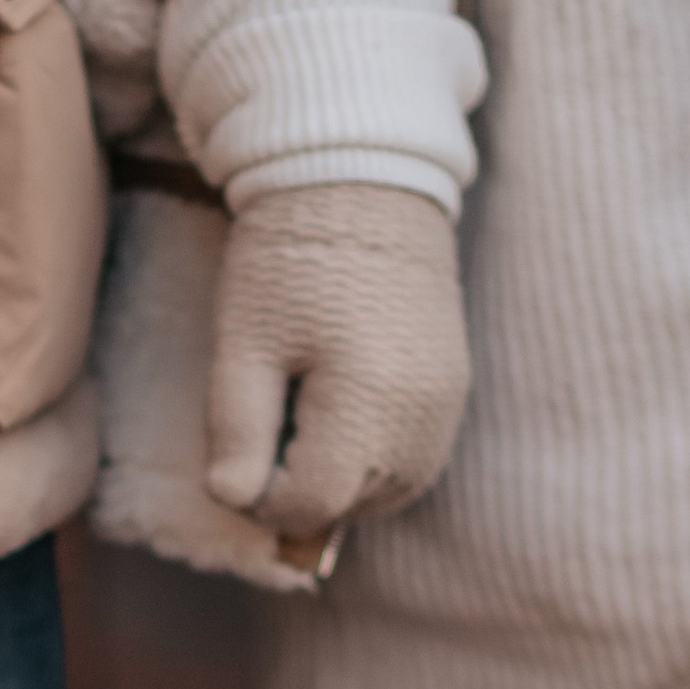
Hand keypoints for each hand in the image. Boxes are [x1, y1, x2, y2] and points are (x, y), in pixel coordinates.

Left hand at [207, 184, 468, 552]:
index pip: (310, 504)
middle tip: (270, 420)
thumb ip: (237, 430)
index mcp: (366, 403)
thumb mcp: (245, 341)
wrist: (363, 181)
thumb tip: (234, 500)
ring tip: (304, 417)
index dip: (261, 495)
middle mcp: (421, 416)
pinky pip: (414, 462)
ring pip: (386, 494)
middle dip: (301, 487)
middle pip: (351, 507)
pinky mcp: (454, 390)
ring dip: (340, 481)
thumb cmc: (290, 258)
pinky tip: (341, 414)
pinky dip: (373, 460)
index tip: (239, 450)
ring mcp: (447, 405)